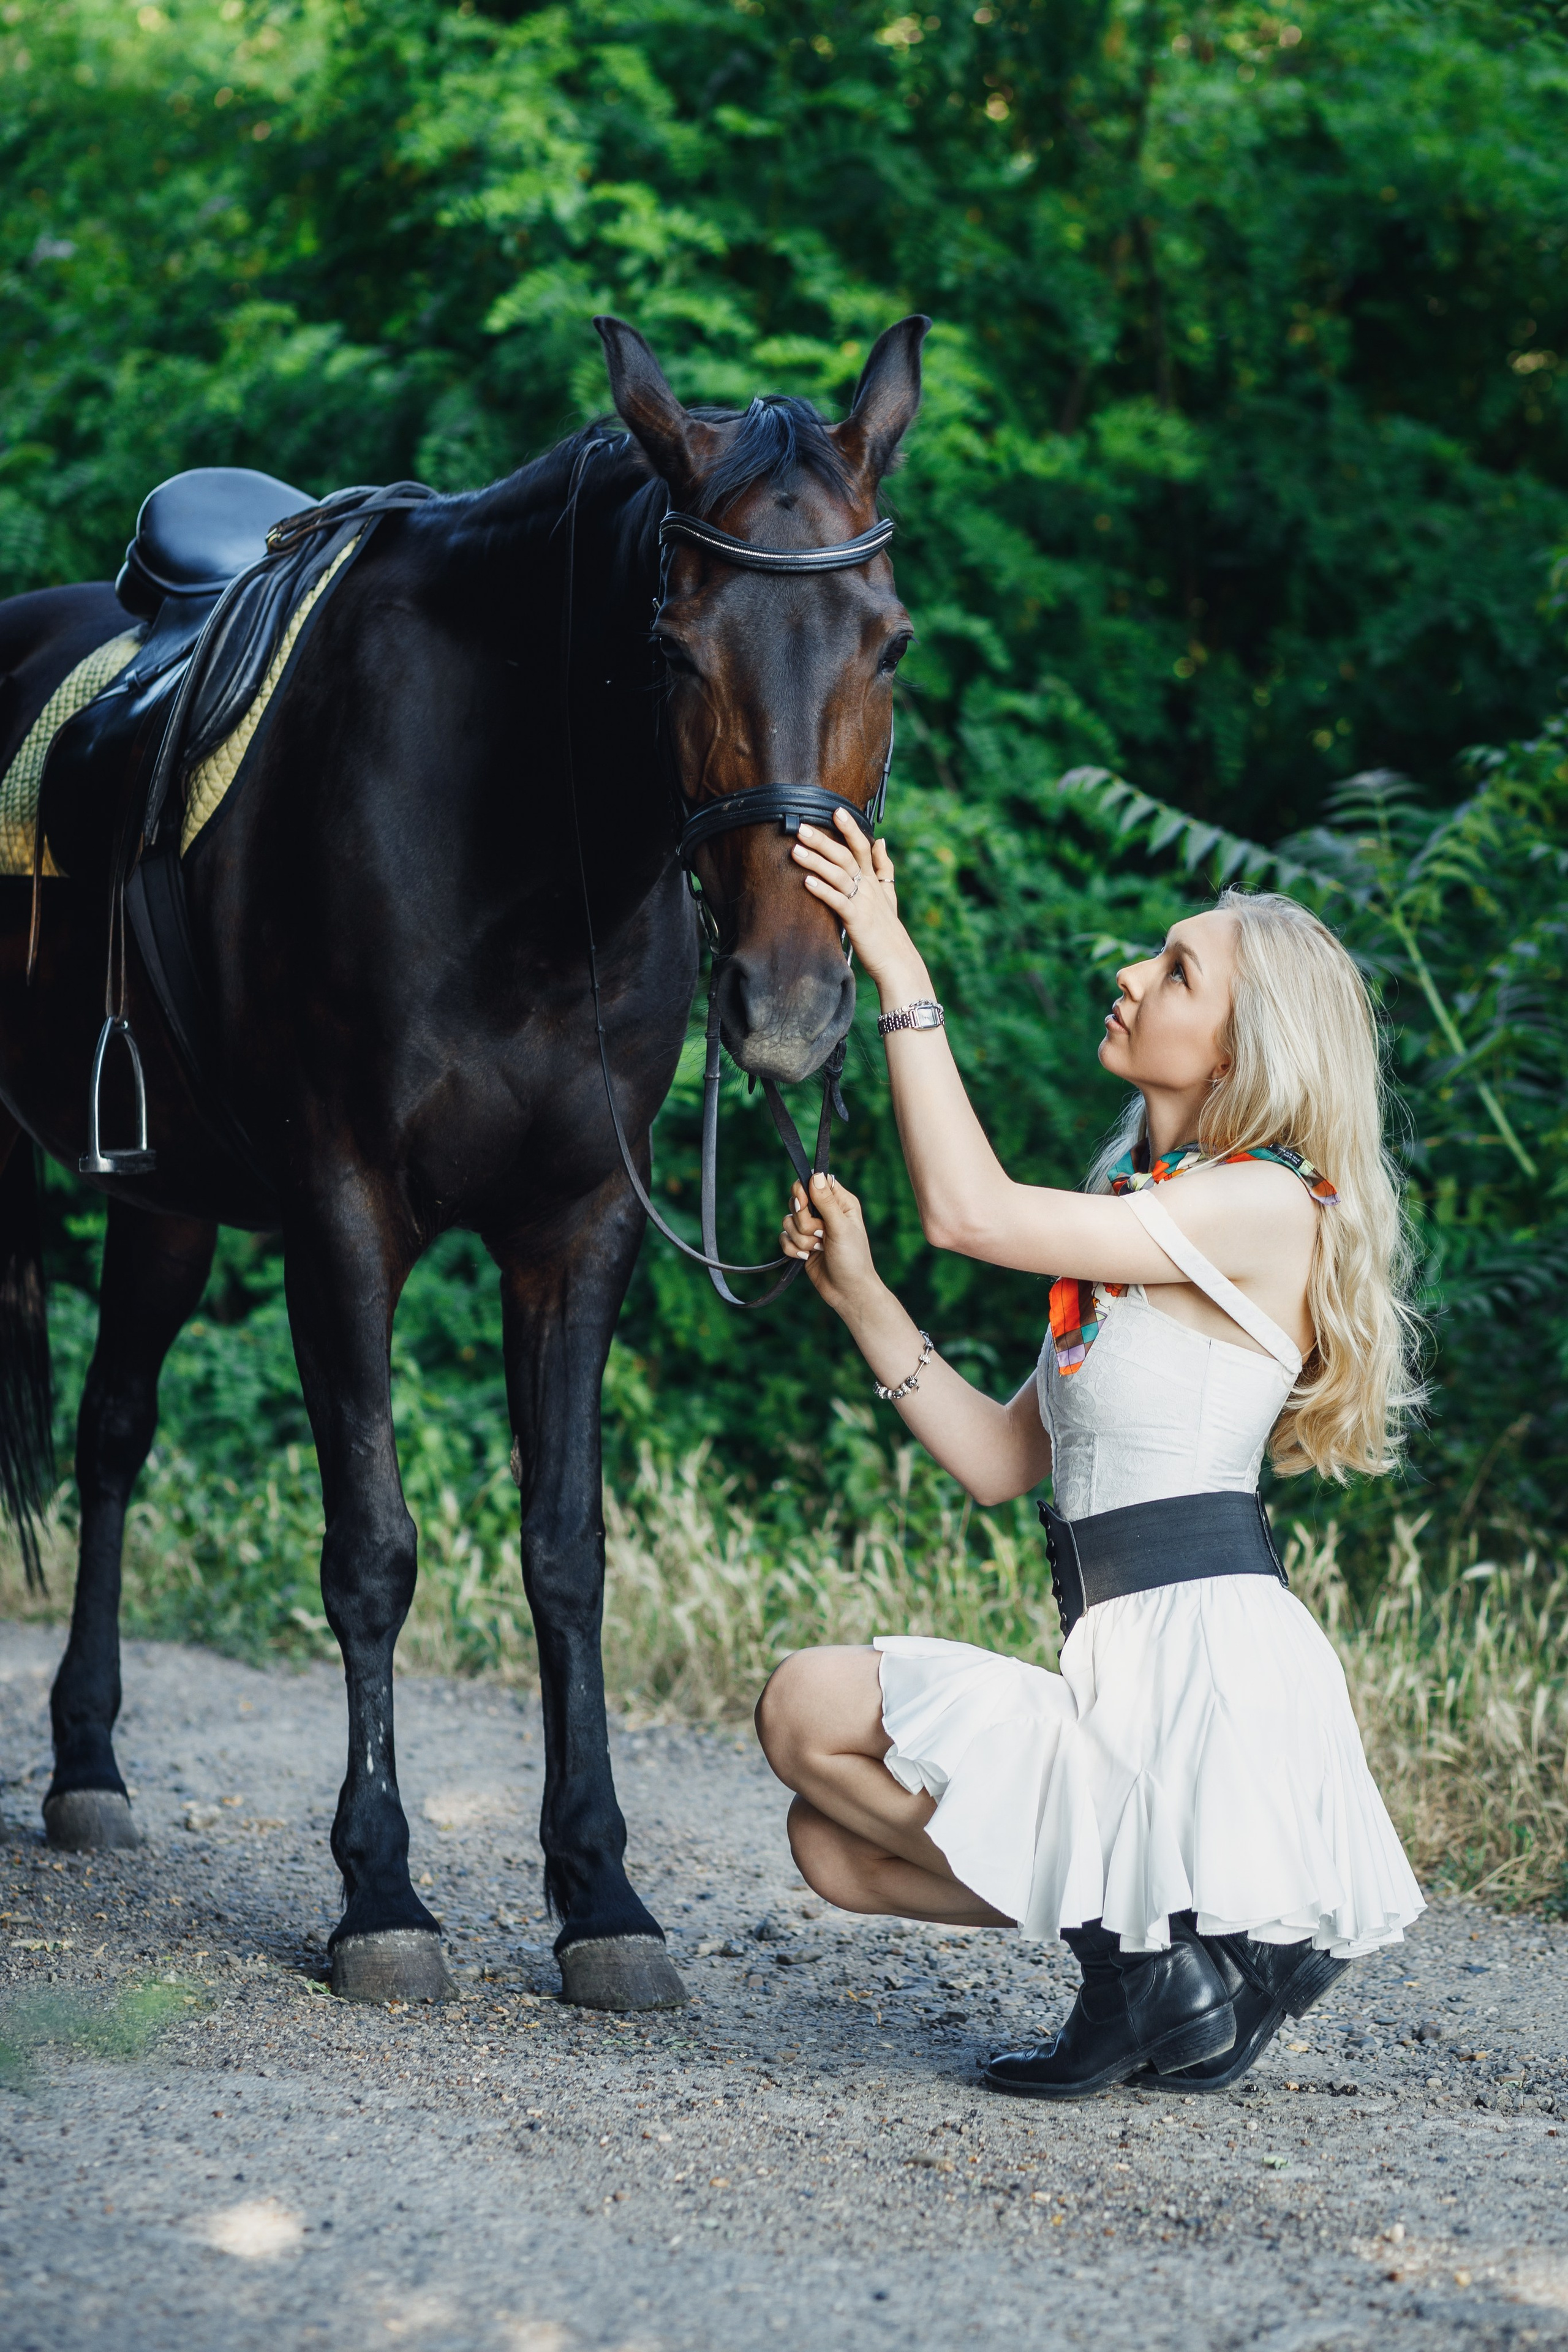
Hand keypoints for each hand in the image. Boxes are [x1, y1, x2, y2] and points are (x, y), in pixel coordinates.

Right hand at [780, 1171, 881, 1316]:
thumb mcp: (841, 1227)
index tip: (804, 1204)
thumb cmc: (853, 1259)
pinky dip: (793, 1250)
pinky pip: (784, 1238)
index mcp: (840, 1202)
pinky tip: (808, 1258)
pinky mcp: (802, 1244)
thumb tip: (815, 1176)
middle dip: (804, 1222)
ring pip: (788, 1221)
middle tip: (820, 1234)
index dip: (804, 1191)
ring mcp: (812, 1229)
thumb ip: (826, 1202)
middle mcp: (825, 1213)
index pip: (814, 1181)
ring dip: (802, 1239)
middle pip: (797, 1201)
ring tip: (819, 1250)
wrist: (848, 1292)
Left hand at [790, 813, 923, 997]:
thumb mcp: (889, 894)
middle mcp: (868, 887)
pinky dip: (822, 890)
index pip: (862, 846)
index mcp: (873, 879)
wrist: (897, 959)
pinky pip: (837, 901)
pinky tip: (806, 881)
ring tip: (795, 851)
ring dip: (816, 862)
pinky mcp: (856, 920)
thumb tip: (881, 841)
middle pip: (845, 857)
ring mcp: (862, 902)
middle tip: (802, 827)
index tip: (836, 810)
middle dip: (824, 841)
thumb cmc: (887, 929)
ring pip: (839, 875)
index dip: (850, 828)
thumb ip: (884, 867)